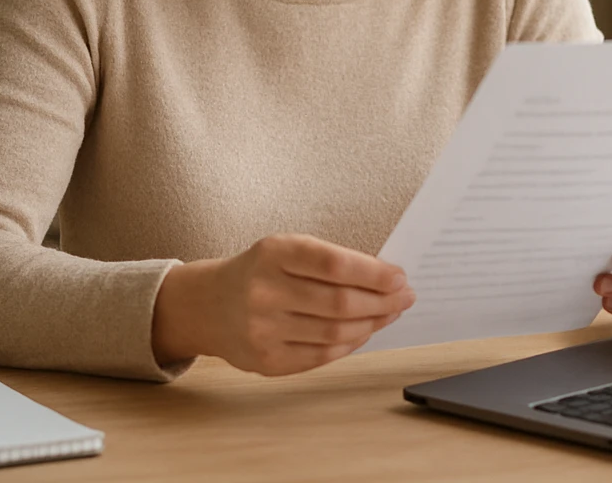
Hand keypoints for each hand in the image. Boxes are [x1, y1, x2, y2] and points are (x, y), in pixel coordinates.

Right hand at [152, 233, 414, 375]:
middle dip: (381, 301)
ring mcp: (263, 330)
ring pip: (335, 333)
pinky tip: (363, 332)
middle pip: (339, 303)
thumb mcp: (285, 250)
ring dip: (371, 324)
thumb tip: (387, 279)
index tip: (400, 277)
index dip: (373, 273)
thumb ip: (329, 261)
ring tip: (388, 313)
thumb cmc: (259, 271)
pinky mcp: (266, 360)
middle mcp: (264, 292)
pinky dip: (349, 345)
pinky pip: (321, 356)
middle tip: (405, 297)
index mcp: (272, 254)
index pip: (334, 265)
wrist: (206, 305)